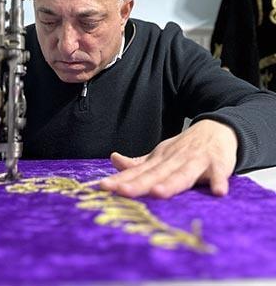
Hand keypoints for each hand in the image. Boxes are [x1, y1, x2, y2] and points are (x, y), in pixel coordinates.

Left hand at [99, 120, 237, 198]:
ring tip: (158, 192)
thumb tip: (114, 160)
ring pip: (182, 174)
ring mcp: (196, 162)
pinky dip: (219, 181)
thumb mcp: (160, 154)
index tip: (103, 187)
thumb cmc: (185, 149)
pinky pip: (219, 174)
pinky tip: (218, 191)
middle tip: (122, 191)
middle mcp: (174, 160)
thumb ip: (139, 164)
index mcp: (159, 160)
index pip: (137, 172)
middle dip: (139, 184)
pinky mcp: (219, 164)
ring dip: (171, 184)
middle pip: (155, 174)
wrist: (218, 128)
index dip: (121, 180)